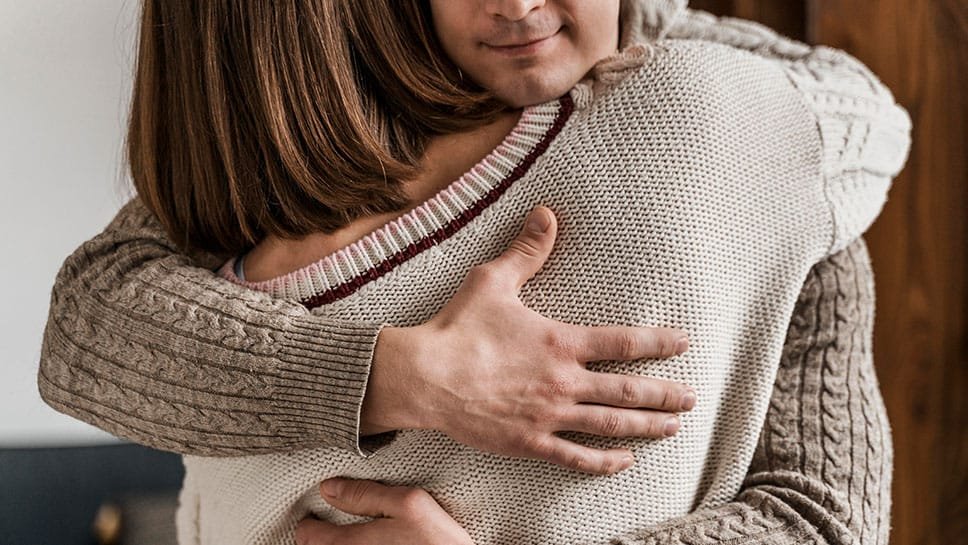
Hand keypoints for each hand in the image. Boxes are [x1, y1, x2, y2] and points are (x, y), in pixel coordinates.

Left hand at [295, 478, 472, 544]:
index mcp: (348, 544)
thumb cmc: (438, 541)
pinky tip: (371, 544)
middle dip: (316, 536)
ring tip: (347, 534)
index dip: (310, 520)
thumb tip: (328, 487)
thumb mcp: (408, 503)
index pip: (306, 534)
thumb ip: (365, 494)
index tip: (320, 512)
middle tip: (331, 523)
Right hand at [362, 206, 695, 475]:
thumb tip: (547, 214)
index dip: (659, 343)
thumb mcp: (493, 281)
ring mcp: (550, 415)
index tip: (684, 343)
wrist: (425, 378)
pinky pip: (576, 456)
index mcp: (561, 342)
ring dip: (647, 426)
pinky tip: (624, 461)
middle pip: (629, 390)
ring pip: (612, 424)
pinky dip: (604, 461)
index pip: (624, 343)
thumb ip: (527, 251)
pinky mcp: (530, 442)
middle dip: (665, 394)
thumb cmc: (458, 328)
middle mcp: (564, 381)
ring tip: (672, 427)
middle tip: (690, 398)